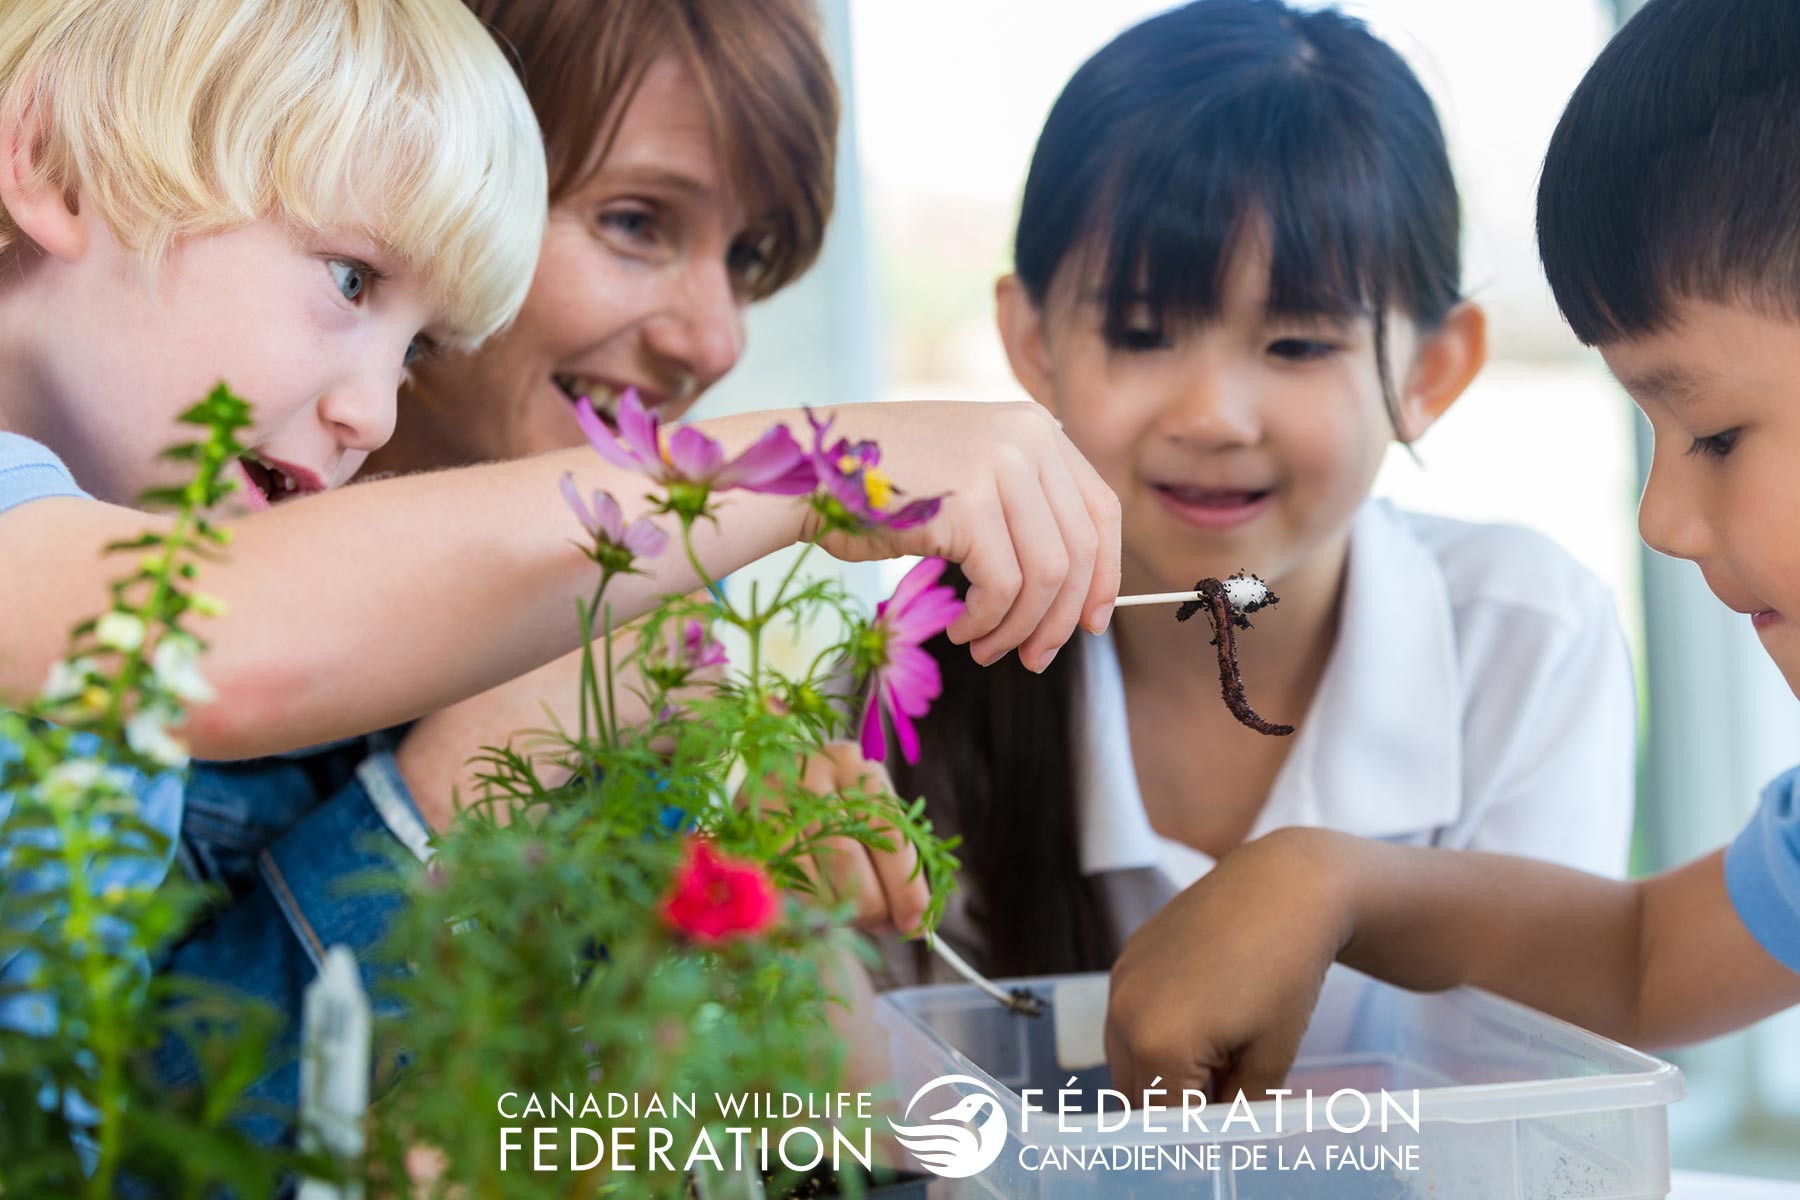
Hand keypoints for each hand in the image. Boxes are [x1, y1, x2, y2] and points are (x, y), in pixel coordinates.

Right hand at [756, 742, 929, 935]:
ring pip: (811, 878)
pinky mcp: (742, 832)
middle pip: (848, 858)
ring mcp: (768, 801)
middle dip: (870, 905)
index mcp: (853, 763)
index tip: (917, 925)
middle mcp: (807, 772)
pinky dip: (801, 911)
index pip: (889, 832)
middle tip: (879, 924)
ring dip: (835, 911)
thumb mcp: (866, 817)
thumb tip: (915, 923)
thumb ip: (893, 862)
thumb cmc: (833, 811)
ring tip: (845, 913)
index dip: (906, 886)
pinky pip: (778, 889)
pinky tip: (812, 910)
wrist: (770, 787)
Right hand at [810, 401, 1119, 673]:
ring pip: (1046, 576)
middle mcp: (1027, 437)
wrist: (807, 472)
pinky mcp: (968, 502)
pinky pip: (1003, 587)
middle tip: (1034, 657)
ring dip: (1020, 628)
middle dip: (1062, 618)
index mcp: (1036, 428)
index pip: (1102, 511)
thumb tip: (1078, 591)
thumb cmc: (882, 489)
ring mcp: (999, 464)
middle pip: (1080, 550)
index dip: (1104, 576)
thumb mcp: (970, 479)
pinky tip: (962, 630)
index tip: (1091, 624)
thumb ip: (1023, 510)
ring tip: (988, 650)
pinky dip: (987, 622)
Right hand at [1104, 828, 1353, 1102]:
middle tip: (1226, 1092)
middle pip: (1136, 1095)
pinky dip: (1152, 1033)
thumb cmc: (1287, 971)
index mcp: (1161, 1047)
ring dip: (1160, 1072)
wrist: (1282, 888)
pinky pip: (1126, 1018)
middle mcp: (1125, 1016)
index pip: (1166, 1122)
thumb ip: (1238, 1105)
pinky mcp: (1126, 959)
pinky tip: (1203, 1015)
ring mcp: (1120, 983)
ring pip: (1125, 1059)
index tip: (1224, 1125)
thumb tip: (1220, 1127)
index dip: (1199, 1132)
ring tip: (1217, 1053)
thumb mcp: (1271, 1055)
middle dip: (1177, 1104)